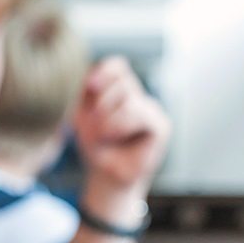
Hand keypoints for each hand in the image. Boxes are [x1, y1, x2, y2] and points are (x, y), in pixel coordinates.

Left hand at [72, 57, 169, 211]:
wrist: (107, 176)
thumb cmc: (97, 147)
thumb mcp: (83, 117)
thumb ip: (89, 94)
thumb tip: (93, 79)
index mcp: (119, 92)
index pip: (117, 67)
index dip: (105, 71)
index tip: (91, 86)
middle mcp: (137, 98)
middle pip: (122, 82)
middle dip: (101, 103)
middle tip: (92, 126)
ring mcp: (151, 110)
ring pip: (129, 99)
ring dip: (108, 119)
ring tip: (103, 136)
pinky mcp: (160, 125)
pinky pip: (140, 116)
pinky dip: (121, 125)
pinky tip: (115, 136)